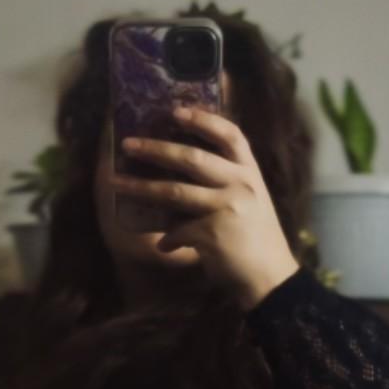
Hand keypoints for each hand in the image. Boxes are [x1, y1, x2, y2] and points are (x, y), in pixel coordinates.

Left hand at [110, 107, 297, 307]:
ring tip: (116, 183)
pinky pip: (178, 230)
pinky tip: (164, 245)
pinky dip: (168, 238)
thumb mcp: (250, 199)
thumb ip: (225, 182)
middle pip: (191, 158)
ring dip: (140, 187)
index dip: (203, 120)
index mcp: (250, 172)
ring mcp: (227, 207)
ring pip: (174, 192)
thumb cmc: (256, 237)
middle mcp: (240, 184)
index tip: (176, 111)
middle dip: (155, 148)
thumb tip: (177, 171)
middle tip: (128, 144)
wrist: (271, 277)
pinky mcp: (213, 233)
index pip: (230, 135)